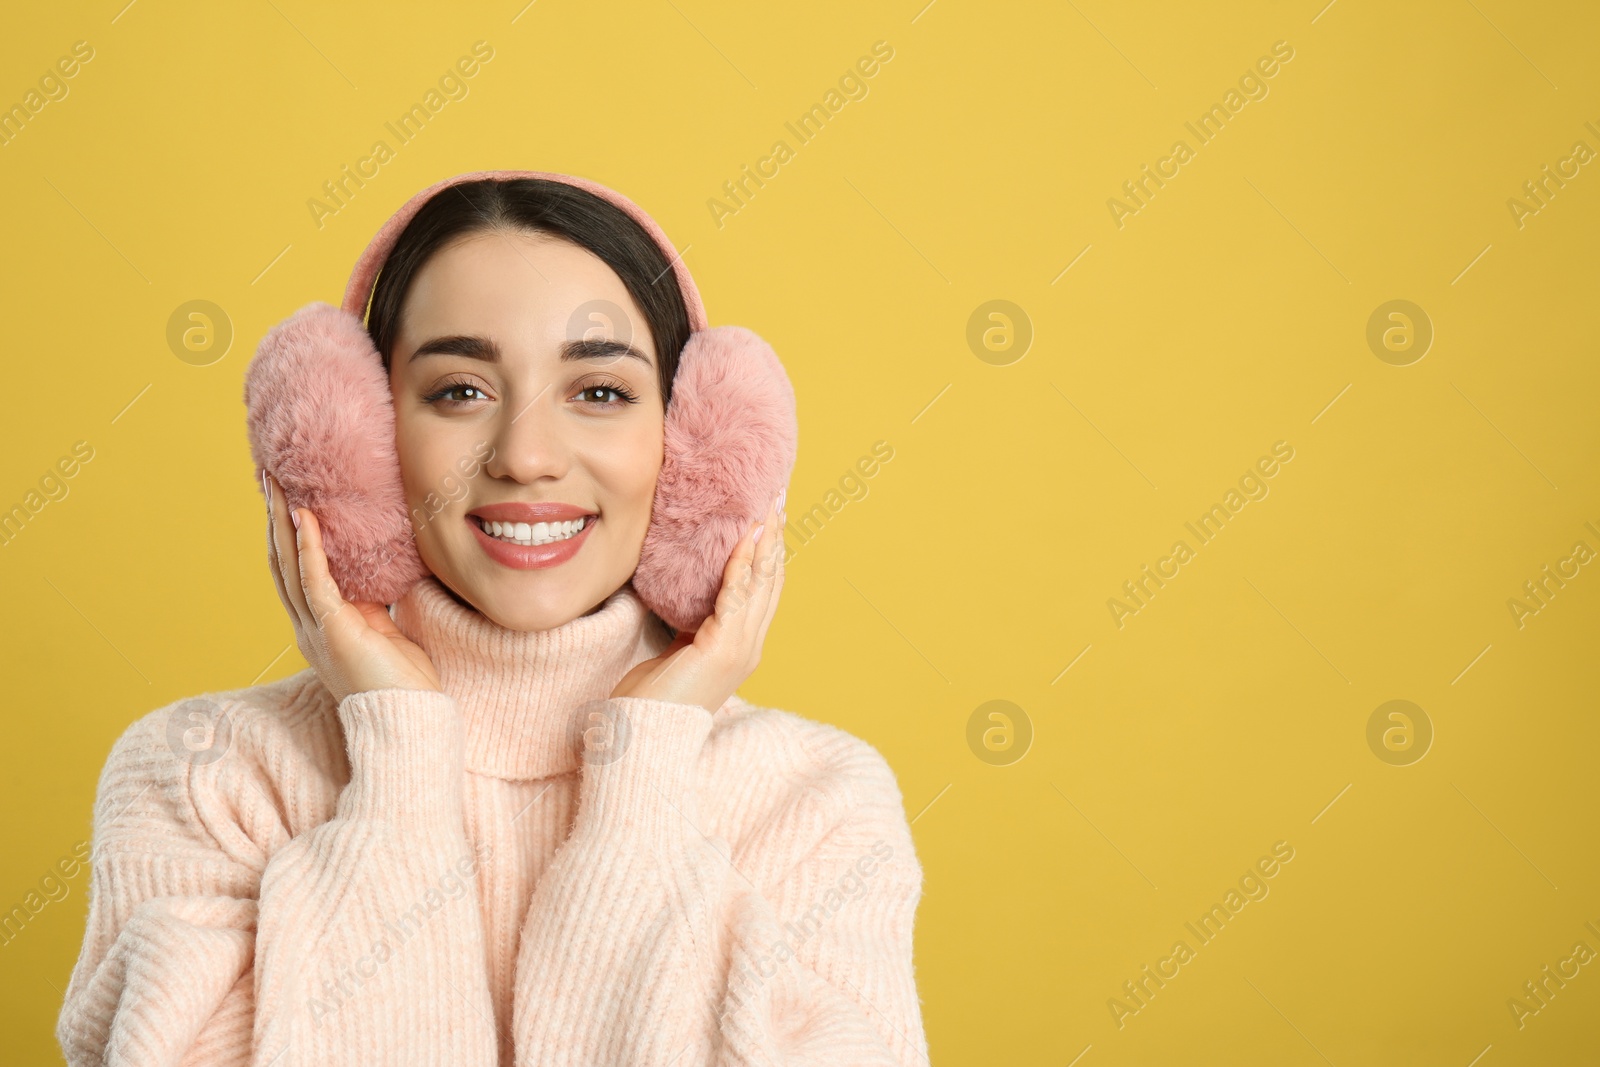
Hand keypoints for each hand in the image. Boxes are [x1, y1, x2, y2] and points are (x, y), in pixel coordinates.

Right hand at [263, 470, 441, 704]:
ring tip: (276, 486)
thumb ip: (379, 601)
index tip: (287, 497)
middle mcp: (308, 626)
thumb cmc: (406, 681)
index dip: (287, 534)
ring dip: (281, 523)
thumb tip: (391, 565)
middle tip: (269, 478)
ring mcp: (316, 630)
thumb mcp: (389, 630)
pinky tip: (305, 519)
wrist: (409, 720)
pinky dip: (308, 549)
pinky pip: (315, 583)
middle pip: (281, 562)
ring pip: (287, 567)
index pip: (295, 571)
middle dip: (273, 519)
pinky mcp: (333, 631)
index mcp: (321, 626)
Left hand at [611, 490, 785, 714]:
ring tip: (770, 508)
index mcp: (741, 648)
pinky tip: (746, 538)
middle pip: (772, 583)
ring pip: (762, 585)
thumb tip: (685, 594)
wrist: (639, 737)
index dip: (771, 554)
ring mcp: (740, 650)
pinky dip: (743, 564)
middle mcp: (749, 648)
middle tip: (778, 499)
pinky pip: (738, 596)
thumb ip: (689, 624)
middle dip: (776, 539)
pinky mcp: (723, 649)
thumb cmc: (649, 699)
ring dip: (767, 543)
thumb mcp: (675, 650)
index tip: (771, 519)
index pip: (764, 592)